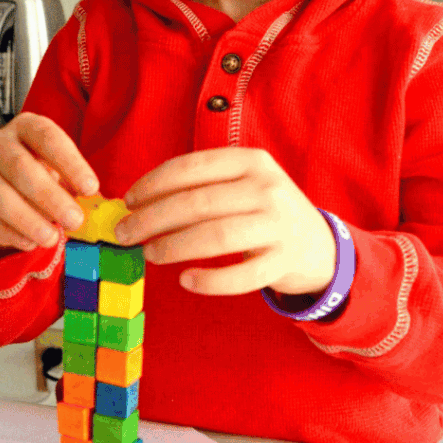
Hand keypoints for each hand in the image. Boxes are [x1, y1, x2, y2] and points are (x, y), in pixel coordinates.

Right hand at [0, 113, 98, 256]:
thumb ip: (74, 184)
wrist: (8, 190)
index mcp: (26, 128)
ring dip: (27, 219)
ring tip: (52, 238)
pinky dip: (8, 233)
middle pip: (19, 166)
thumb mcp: (61, 171)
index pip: (47, 137)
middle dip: (50, 196)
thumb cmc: (43, 174)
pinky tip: (30, 243)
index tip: (91, 189)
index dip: (70, 162)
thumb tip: (94, 205)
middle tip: (75, 220)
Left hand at [116, 148, 335, 296]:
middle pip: (197, 203)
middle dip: (152, 219)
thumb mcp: (244, 184)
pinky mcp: (283, 262)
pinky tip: (185, 280)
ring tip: (149, 255)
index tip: (128, 201)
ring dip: (174, 247)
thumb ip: (203, 186)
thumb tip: (138, 202)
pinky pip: (240, 276)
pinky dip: (209, 280)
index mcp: (251, 162)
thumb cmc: (265, 213)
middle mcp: (267, 189)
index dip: (153, 184)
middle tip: (124, 235)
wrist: (318, 245)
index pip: (192, 167)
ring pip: (216, 237)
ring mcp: (277, 226)